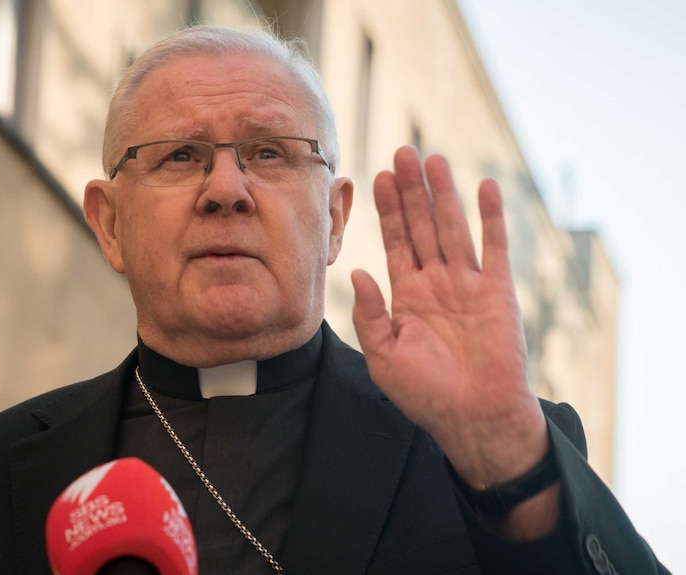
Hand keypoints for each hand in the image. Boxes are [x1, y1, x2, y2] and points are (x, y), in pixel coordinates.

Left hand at [351, 146, 547, 490]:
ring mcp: (467, 284)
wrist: (473, 417)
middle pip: (421, 225)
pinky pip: (493, 247)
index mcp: (407, 295)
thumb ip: (369, 313)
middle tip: (401, 152)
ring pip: (452, 228)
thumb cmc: (425, 393)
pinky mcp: (497, 291)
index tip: (377, 177)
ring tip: (432, 159)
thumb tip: (358, 271)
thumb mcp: (383, 355)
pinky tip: (483, 186)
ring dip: (443, 193)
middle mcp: (436, 282)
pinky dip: (490, 217)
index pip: (395, 242)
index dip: (387, 210)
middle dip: (411, 190)